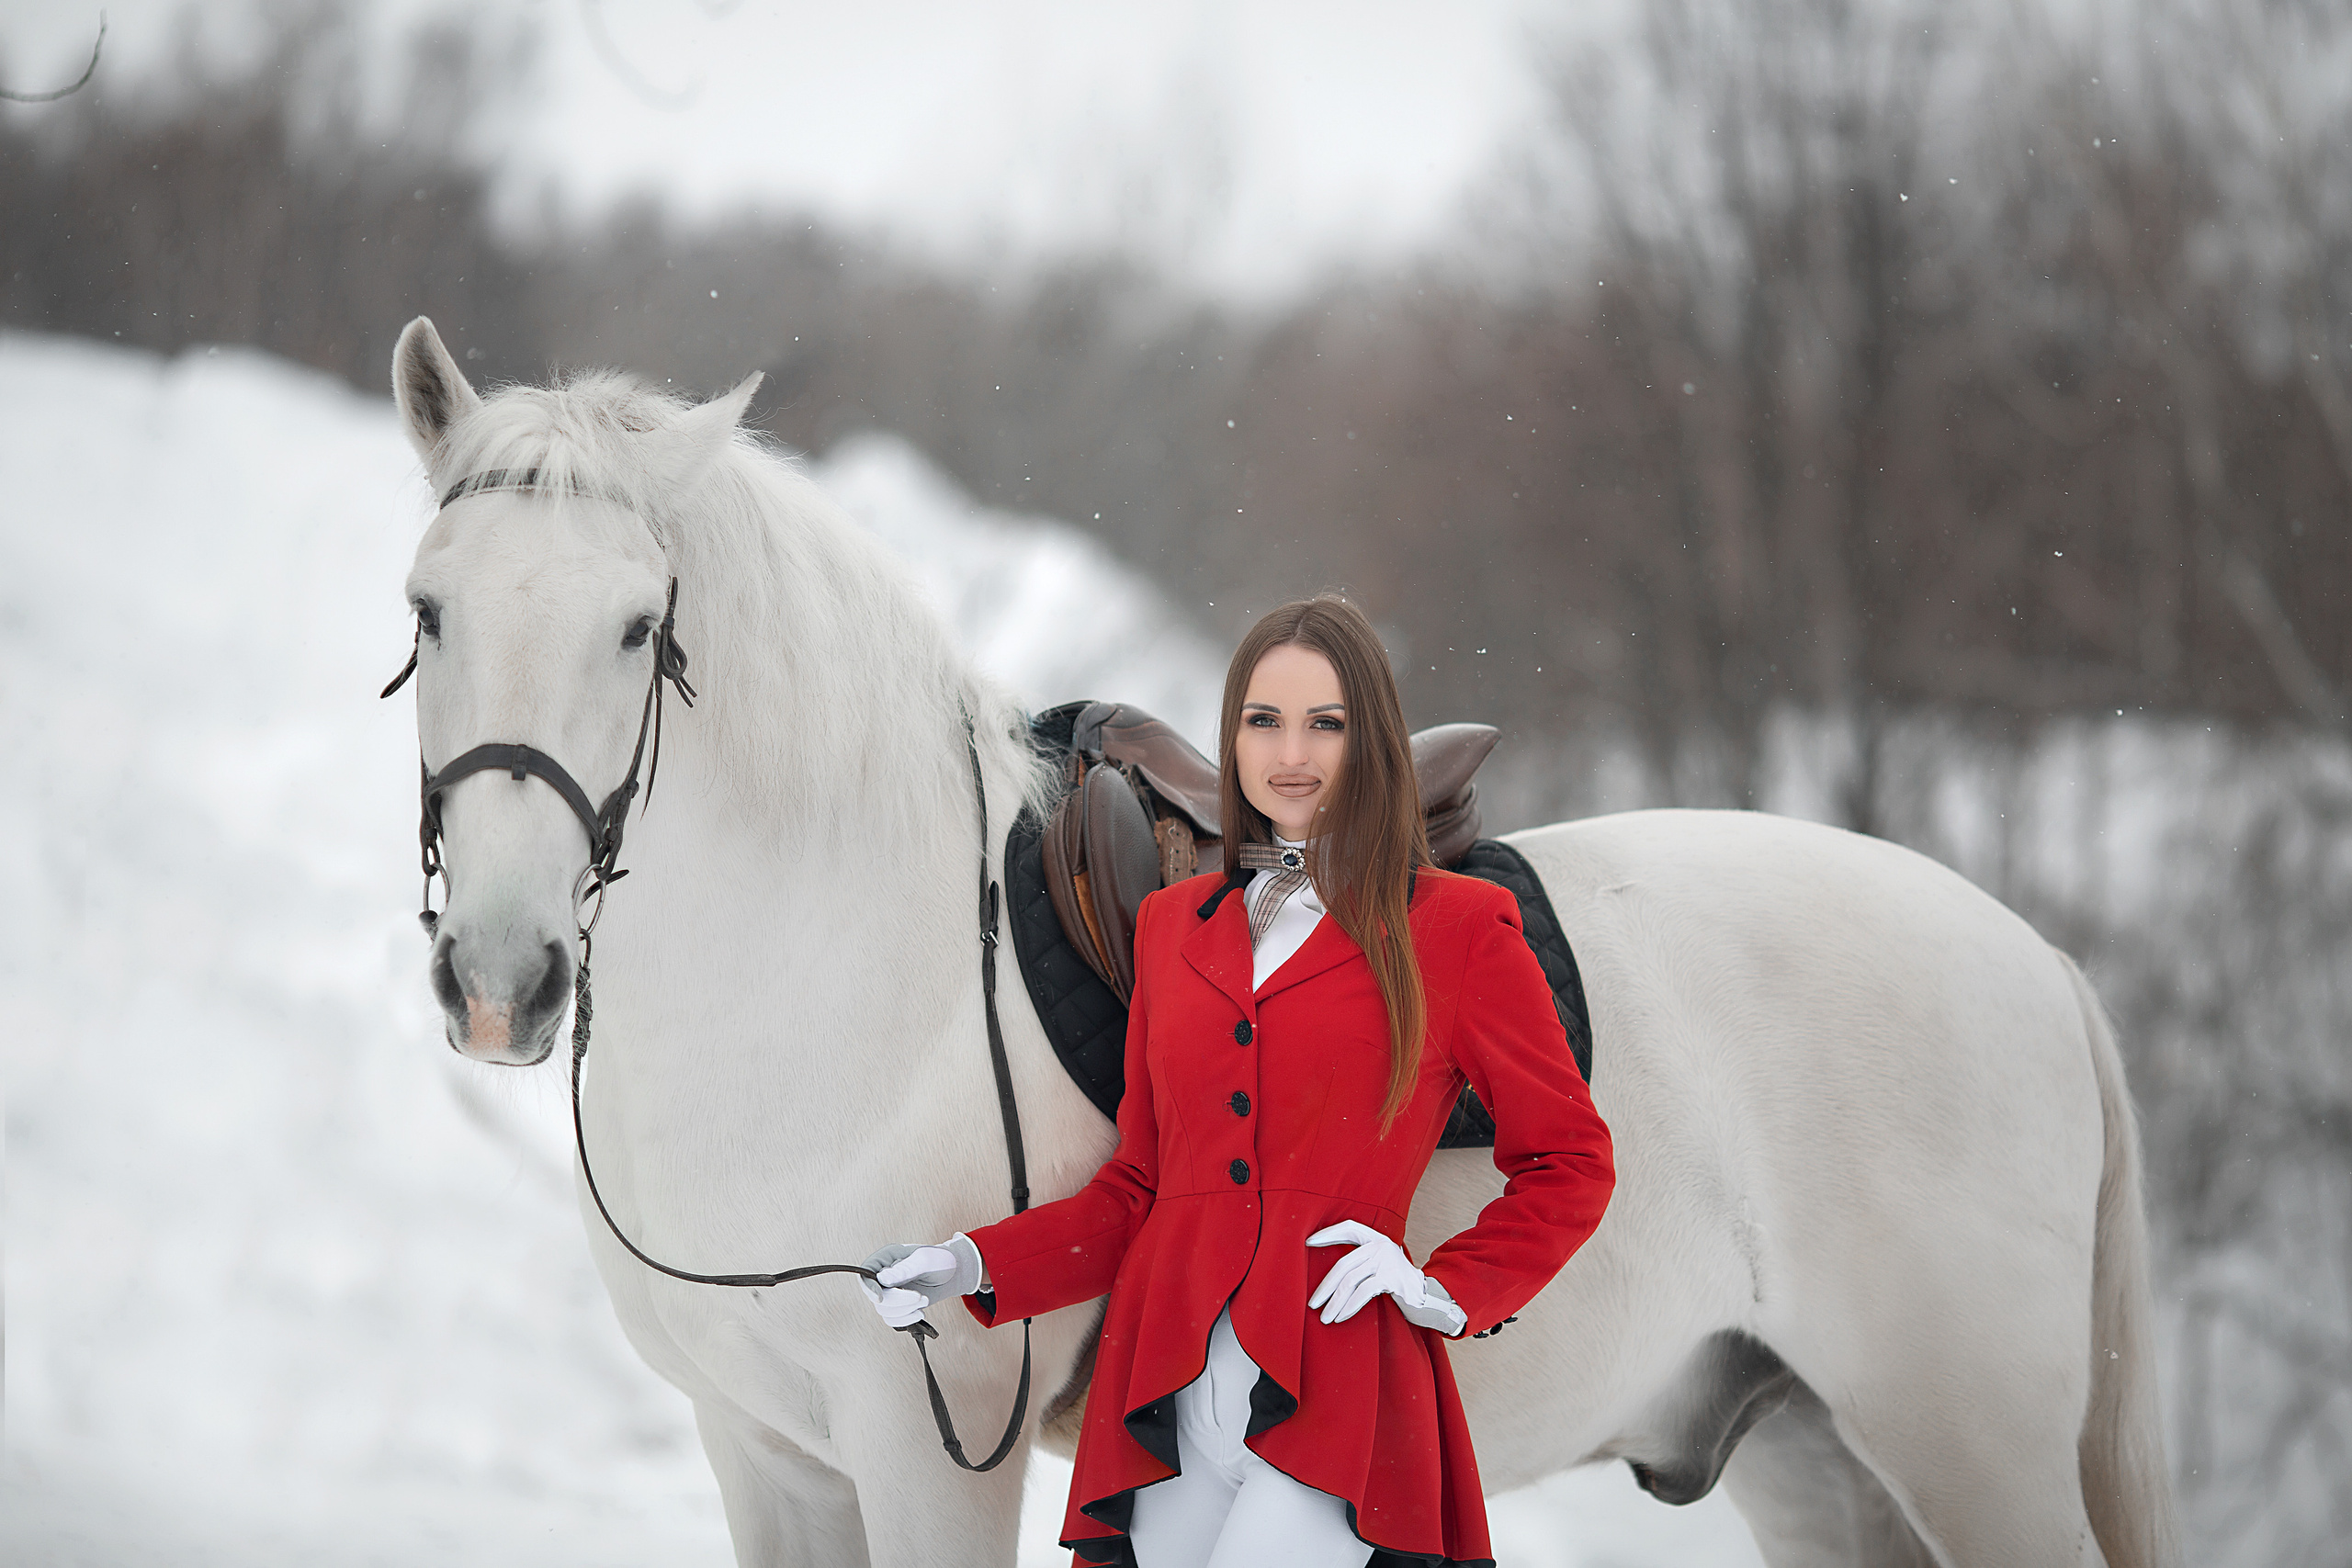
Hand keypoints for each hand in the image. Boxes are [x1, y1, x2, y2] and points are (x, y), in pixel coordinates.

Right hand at [859, 1235, 984, 1328]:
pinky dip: (906, 1320)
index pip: (865, 1273)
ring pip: (884, 1311)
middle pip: (876, 1296)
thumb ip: (904, 1269)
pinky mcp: (897, 1306)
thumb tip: (881, 1279)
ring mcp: (889, 1292)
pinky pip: (892, 1320)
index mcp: (886, 1258)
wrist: (953, 1273)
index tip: (880, 1298)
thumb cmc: (940, 1260)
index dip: (868, 1288)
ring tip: (924, 1300)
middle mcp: (883, 1275)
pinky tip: (920, 1313)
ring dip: (906, 1311)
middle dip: (899, 1301)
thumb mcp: (925, 1260)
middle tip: (921, 1297)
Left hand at [1306, 1221, 1466, 1334]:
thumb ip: (1363, 1259)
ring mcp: (1386, 1260)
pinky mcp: (1391, 1278)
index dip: (1329, 1233)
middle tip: (1312, 1303)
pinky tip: (1341, 1317)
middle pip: (1344, 1263)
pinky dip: (1350, 1306)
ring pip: (1350, 1280)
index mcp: (1377, 1238)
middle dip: (1325, 1286)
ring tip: (1325, 1317)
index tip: (1309, 1242)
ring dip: (1335, 1302)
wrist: (1427, 1296)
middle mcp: (1381, 1245)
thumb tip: (1330, 1272)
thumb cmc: (1398, 1282)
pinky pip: (1363, 1292)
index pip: (1349, 1228)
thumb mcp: (1381, 1263)